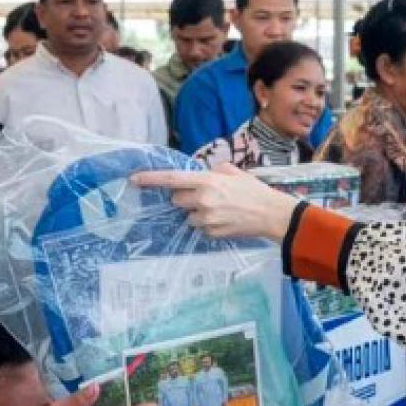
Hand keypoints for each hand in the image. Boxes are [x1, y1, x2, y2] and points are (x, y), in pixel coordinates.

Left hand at [131, 166, 299, 242]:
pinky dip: (209, 225)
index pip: (172, 179)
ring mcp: (206, 219)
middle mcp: (203, 200)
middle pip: (177, 200)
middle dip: (186, 198)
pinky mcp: (212, 233)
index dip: (151, 179)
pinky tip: (225, 220)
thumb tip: (202, 174)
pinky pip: (201, 228)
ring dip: (198, 213)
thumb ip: (214, 172)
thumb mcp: (234, 172)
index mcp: (207, 181)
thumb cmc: (254, 191)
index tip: (134, 179)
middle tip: (205, 197)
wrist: (271, 214)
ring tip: (220, 210)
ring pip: (189, 216)